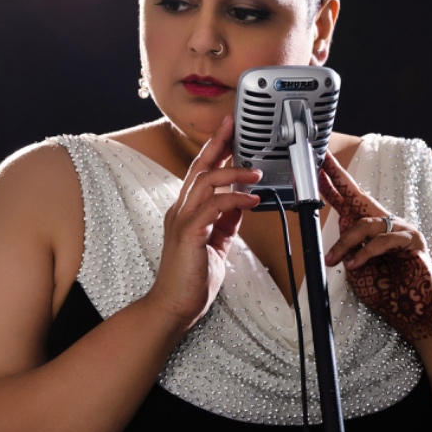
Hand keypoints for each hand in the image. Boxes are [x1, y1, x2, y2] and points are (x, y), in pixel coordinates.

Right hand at [149, 115, 263, 327]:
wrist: (174, 307)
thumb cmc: (191, 279)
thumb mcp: (216, 243)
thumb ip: (225, 221)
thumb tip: (241, 203)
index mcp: (186, 211)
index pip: (201, 172)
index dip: (215, 149)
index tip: (230, 131)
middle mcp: (181, 210)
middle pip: (199, 167)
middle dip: (218, 143)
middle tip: (235, 124)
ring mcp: (182, 220)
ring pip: (204, 181)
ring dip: (233, 172)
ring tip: (256, 172)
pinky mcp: (188, 234)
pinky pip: (213, 207)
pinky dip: (234, 199)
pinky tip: (251, 200)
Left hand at [319, 151, 431, 340]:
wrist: (411, 314)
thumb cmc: (387, 294)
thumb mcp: (356, 268)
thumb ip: (349, 246)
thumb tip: (340, 225)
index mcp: (373, 231)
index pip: (351, 203)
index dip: (334, 186)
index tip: (318, 169)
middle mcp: (388, 225)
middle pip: (360, 196)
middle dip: (339, 179)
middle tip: (322, 162)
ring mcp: (402, 230)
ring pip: (366, 223)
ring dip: (345, 243)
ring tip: (335, 261)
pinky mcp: (413, 241)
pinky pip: (384, 240)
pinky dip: (366, 253)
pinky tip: (356, 265)